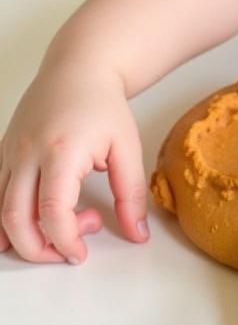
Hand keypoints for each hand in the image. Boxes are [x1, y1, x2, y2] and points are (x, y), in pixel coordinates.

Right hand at [0, 60, 149, 264]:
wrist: (78, 70)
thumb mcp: (128, 147)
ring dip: (22, 236)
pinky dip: (4, 219)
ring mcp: (9, 154)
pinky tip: (25, 228)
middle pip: (16, 219)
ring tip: (56, 234)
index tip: (81, 254)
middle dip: (39, 249)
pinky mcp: (2, 154)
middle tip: (69, 251)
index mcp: (62, 152)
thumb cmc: (104, 106)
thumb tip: (138, 235)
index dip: (65, 241)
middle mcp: (27, 154)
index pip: (52, 212)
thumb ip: (130, 193)